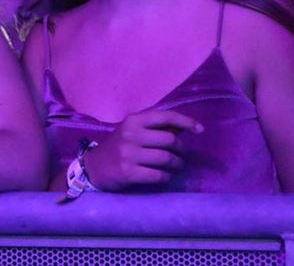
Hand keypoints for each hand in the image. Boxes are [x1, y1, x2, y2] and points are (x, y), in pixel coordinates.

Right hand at [80, 109, 201, 190]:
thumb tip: (184, 127)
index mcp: (134, 120)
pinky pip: (157, 175)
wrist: (94, 167)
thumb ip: (156, 128)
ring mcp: (129, 154)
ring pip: (165, 158)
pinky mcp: (128, 172)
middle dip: (181, 150)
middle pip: (169, 140)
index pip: (166, 117)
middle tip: (182, 156)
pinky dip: (166, 177)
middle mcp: (131, 134)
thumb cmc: (119, 146)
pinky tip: (165, 176)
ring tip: (177, 166)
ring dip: (176, 164)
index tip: (200, 130)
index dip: (186, 122)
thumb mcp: (134, 131)